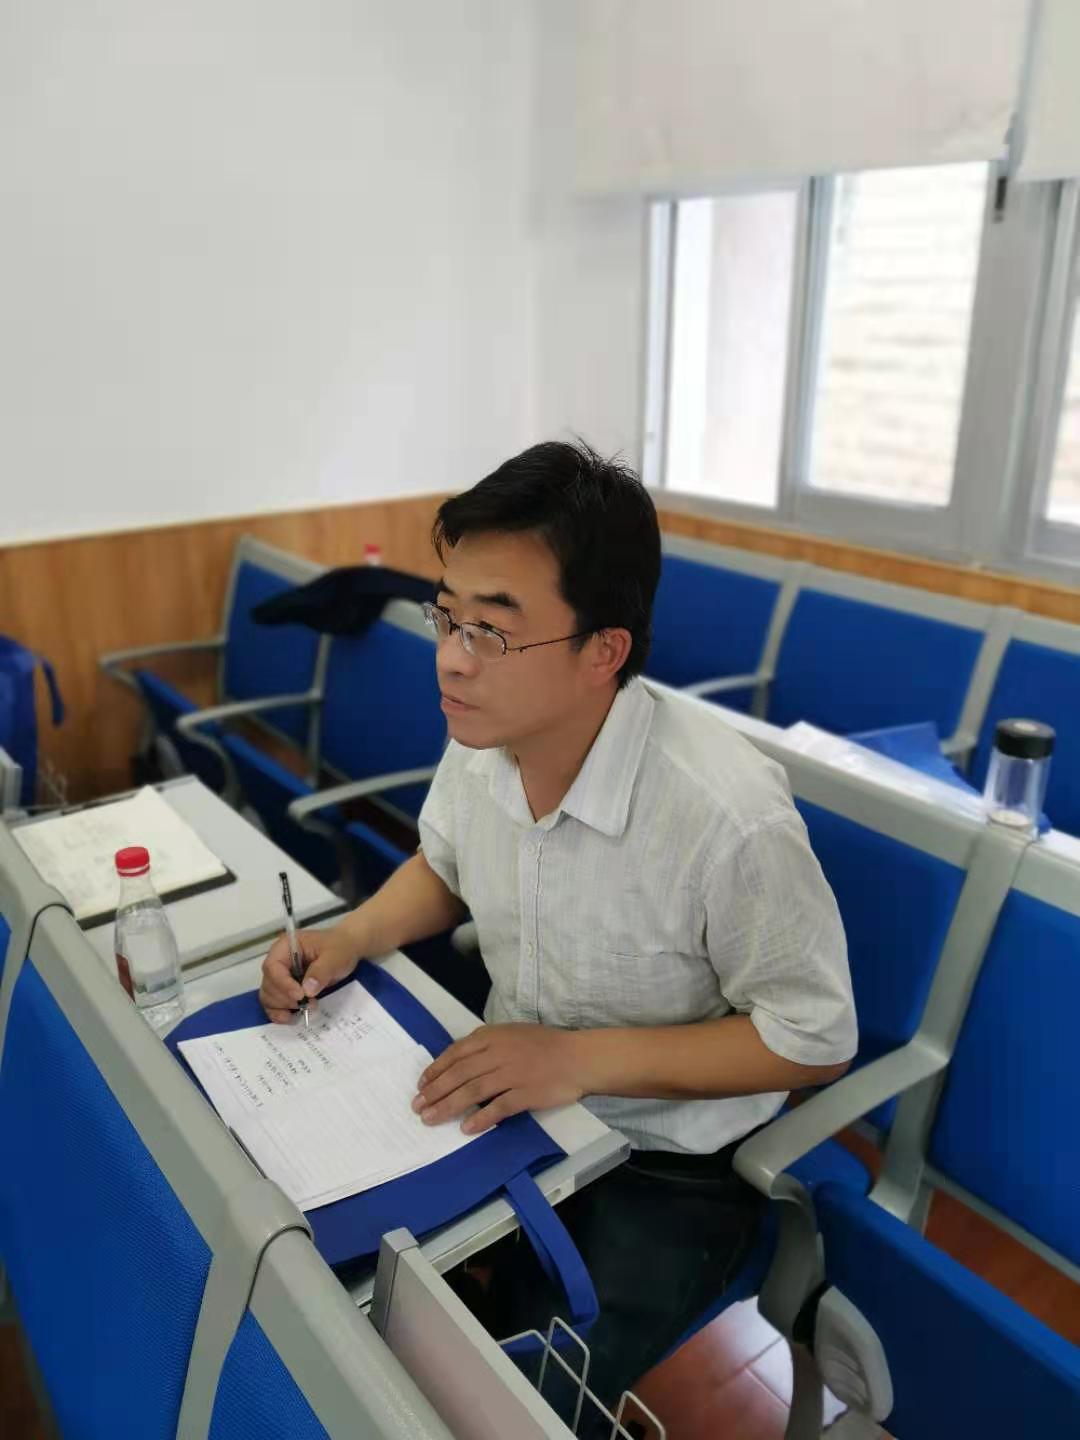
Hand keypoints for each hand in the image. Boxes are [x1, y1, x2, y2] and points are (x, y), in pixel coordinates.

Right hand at [259, 925, 361, 1022]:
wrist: (348, 949)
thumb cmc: (340, 948)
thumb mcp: (335, 957)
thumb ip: (321, 971)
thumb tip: (307, 990)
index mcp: (286, 946)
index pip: (273, 967)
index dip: (283, 984)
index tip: (300, 995)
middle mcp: (278, 961)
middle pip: (269, 984)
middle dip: (286, 998)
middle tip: (309, 1003)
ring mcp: (280, 976)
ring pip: (269, 996)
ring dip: (284, 1007)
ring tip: (308, 1007)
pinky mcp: (284, 989)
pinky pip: (273, 1004)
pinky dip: (280, 1013)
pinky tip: (293, 1017)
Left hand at [413, 1024, 589, 1134]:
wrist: (578, 1057)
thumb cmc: (545, 1045)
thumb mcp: (512, 1034)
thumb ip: (487, 1045)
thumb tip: (460, 1063)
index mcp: (493, 1036)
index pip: (456, 1053)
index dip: (435, 1070)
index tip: (421, 1085)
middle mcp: (499, 1053)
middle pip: (459, 1074)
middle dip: (434, 1091)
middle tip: (418, 1106)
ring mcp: (512, 1073)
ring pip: (472, 1091)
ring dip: (448, 1106)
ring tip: (431, 1118)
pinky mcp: (526, 1093)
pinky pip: (498, 1107)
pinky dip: (480, 1118)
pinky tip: (466, 1128)